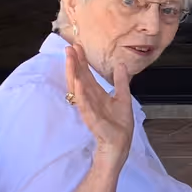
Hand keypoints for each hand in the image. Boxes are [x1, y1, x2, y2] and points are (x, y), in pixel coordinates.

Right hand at [64, 44, 133, 163]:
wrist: (119, 144)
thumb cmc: (119, 124)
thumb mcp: (123, 98)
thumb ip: (121, 81)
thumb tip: (120, 64)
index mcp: (96, 94)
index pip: (86, 74)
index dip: (82, 61)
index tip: (77, 46)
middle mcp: (90, 99)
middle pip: (79, 78)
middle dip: (74, 62)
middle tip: (69, 47)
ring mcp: (89, 108)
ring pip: (79, 88)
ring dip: (74, 73)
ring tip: (70, 59)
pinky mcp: (92, 118)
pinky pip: (84, 104)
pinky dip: (81, 93)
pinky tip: (78, 82)